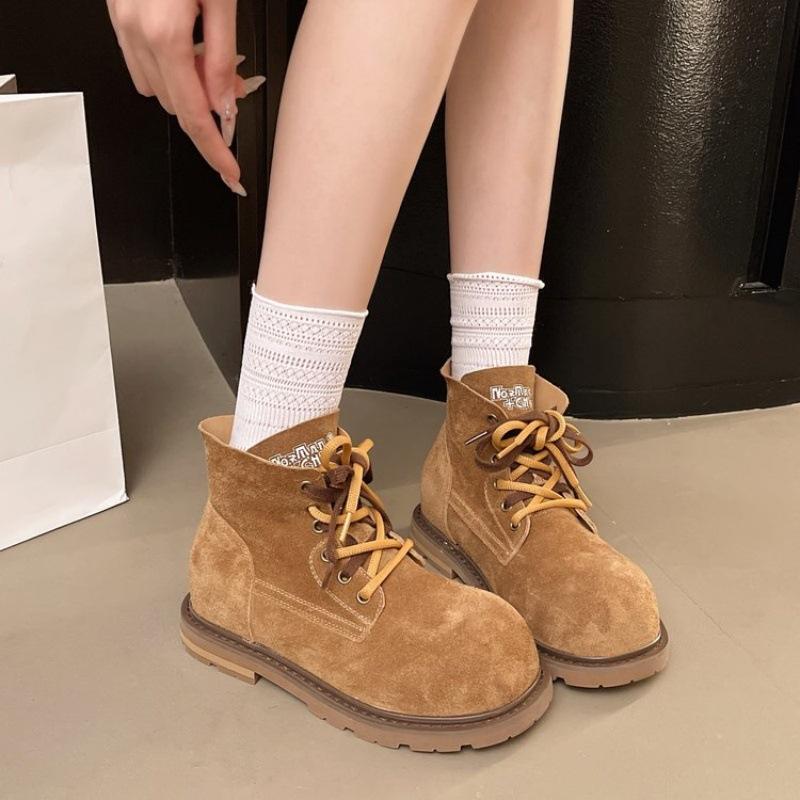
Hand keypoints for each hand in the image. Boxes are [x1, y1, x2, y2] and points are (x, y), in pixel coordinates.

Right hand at [108, 0, 264, 195]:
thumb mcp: (223, 1)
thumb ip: (220, 60)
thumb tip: (223, 105)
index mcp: (166, 34)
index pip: (195, 116)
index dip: (214, 151)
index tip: (229, 172)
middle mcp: (137, 33)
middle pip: (175, 106)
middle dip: (206, 110)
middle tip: (233, 91)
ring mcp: (122, 24)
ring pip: (157, 88)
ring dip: (186, 87)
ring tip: (208, 56)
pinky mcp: (117, 14)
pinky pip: (142, 62)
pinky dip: (168, 67)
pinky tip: (186, 44)